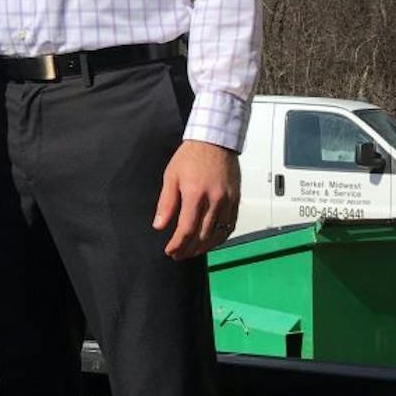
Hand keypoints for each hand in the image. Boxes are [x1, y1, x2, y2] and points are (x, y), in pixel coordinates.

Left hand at [152, 140, 239, 260]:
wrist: (215, 141)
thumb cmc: (191, 156)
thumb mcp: (171, 176)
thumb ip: (166, 203)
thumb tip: (159, 225)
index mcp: (195, 194)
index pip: (186, 229)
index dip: (178, 244)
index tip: (170, 251)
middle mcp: (214, 200)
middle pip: (202, 236)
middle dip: (189, 249)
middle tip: (179, 255)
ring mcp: (228, 201)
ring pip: (217, 234)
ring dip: (204, 247)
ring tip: (192, 252)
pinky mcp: (236, 200)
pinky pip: (230, 226)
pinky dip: (220, 238)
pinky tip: (210, 242)